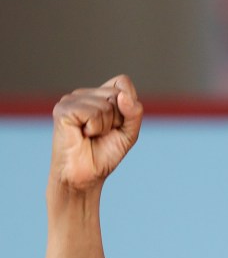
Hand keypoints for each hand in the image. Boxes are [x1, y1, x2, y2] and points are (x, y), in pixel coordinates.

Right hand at [49, 74, 142, 193]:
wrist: (86, 175)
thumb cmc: (105, 153)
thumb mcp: (129, 132)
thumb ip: (134, 112)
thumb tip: (123, 95)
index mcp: (98, 95)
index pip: (123, 82)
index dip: (128, 105)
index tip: (117, 125)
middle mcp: (83, 94)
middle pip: (117, 94)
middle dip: (118, 120)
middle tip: (102, 134)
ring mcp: (71, 99)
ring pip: (106, 106)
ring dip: (105, 127)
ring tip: (91, 135)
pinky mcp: (63, 109)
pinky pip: (93, 113)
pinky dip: (94, 128)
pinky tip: (83, 135)